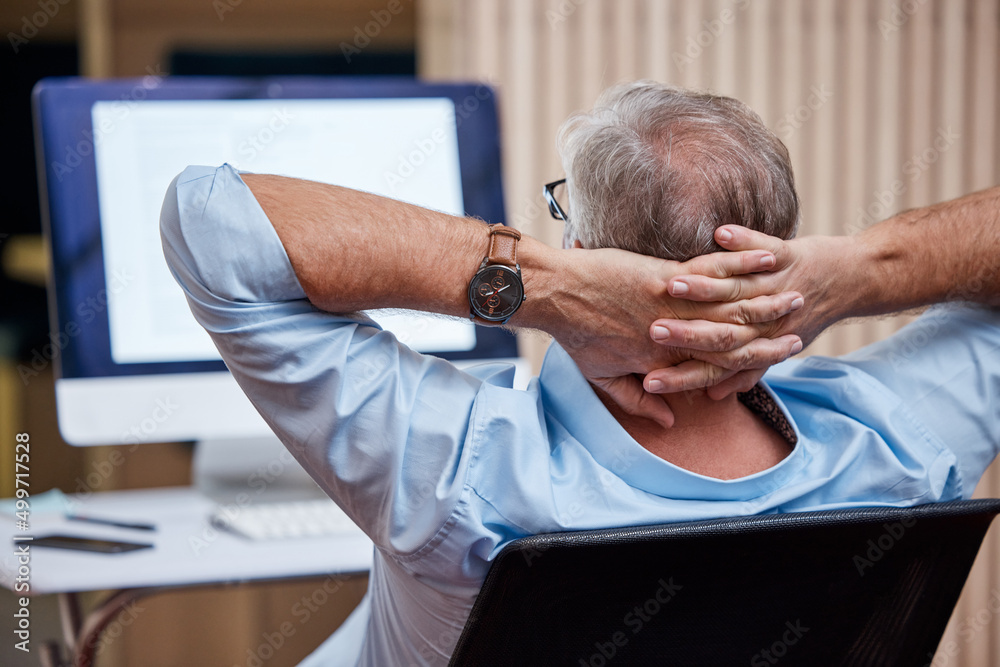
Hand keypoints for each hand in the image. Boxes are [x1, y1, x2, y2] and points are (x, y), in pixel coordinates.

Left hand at [542, 243, 804, 426]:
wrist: (553, 294)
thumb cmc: (574, 333)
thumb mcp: (601, 376)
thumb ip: (635, 400)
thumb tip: (668, 417)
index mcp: (661, 361)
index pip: (717, 366)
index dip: (751, 363)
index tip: (778, 356)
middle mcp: (674, 336)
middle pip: (733, 338)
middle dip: (770, 332)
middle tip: (800, 326)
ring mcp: (671, 306)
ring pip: (730, 306)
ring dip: (766, 299)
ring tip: (796, 292)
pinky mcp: (664, 276)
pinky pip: (712, 271)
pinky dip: (742, 263)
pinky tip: (767, 256)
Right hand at [642, 225, 854, 398]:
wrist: (847, 282)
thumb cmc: (801, 318)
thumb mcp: (771, 351)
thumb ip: (740, 374)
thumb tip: (712, 395)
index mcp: (755, 344)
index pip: (712, 367)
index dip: (681, 376)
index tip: (649, 382)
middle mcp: (765, 321)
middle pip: (719, 333)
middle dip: (685, 334)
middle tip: (653, 333)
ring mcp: (775, 287)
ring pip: (736, 290)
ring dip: (704, 288)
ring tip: (673, 285)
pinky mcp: (787, 256)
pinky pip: (763, 247)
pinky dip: (744, 242)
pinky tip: (721, 234)